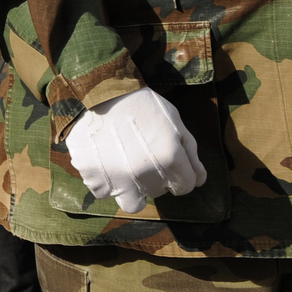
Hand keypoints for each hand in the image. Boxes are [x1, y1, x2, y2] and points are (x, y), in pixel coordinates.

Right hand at [65, 87, 205, 214]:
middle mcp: (145, 176)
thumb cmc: (142, 103)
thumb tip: (199, 181)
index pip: (185, 187)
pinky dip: (105, 182)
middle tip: (144, 155)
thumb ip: (190, 152)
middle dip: (156, 178)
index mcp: (170, 160)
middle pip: (158, 192)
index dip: (180, 174)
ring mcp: (117, 178)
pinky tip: (104, 162)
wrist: (98, 89)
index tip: (167, 160)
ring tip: (124, 166)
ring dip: (132, 189)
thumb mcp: (174, 121)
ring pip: (131, 202)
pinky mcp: (92, 176)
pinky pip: (102, 191)